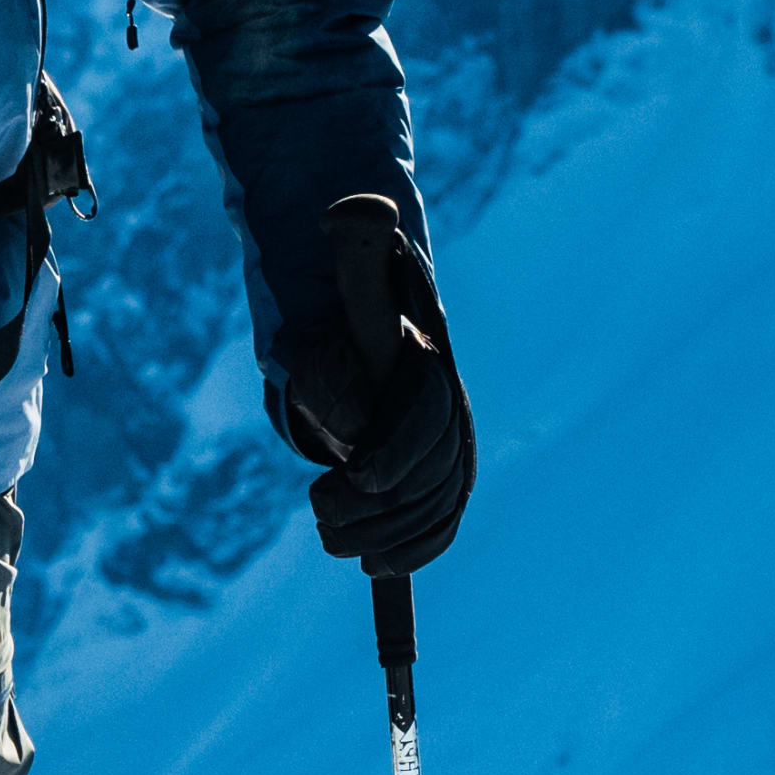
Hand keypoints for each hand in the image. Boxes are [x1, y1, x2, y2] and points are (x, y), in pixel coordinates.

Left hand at [283, 202, 474, 580]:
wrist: (383, 342)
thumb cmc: (364, 311)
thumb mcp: (355, 278)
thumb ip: (356, 248)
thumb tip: (353, 206)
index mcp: (435, 376)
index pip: (429, 423)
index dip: (394, 455)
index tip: (352, 476)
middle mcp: (453, 421)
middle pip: (429, 481)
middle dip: (376, 508)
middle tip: (321, 512)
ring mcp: (449, 458)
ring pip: (430, 513)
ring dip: (382, 537)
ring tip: (332, 537)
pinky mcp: (437, 487)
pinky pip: (437, 531)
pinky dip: (412, 555)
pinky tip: (376, 567)